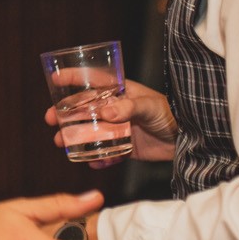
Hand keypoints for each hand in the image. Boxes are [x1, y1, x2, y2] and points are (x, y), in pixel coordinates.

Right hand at [42, 78, 177, 167]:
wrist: (188, 140)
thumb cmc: (170, 115)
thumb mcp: (149, 106)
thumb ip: (128, 108)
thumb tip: (104, 113)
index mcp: (120, 92)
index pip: (94, 80)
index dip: (75, 77)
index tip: (55, 77)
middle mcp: (115, 108)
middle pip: (84, 108)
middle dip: (65, 113)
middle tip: (50, 119)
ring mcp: (118, 128)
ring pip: (90, 131)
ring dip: (74, 137)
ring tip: (62, 143)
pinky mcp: (125, 147)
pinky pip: (106, 152)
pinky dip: (98, 158)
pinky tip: (92, 162)